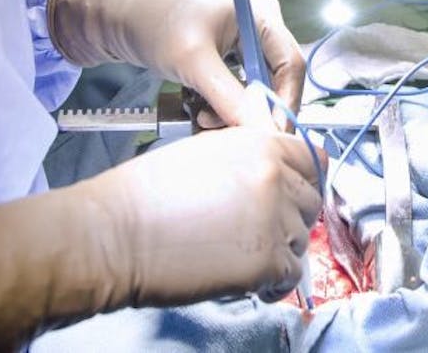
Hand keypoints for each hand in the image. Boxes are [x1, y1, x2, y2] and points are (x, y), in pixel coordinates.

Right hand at [0, 125, 322, 346]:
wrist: (116, 234)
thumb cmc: (147, 193)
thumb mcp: (206, 152)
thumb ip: (248, 153)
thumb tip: (277, 163)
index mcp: (260, 144)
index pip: (312, 159)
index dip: (302, 179)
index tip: (290, 194)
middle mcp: (275, 177)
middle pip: (311, 199)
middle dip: (290, 216)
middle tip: (259, 230)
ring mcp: (274, 219)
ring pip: (301, 238)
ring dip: (279, 249)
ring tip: (242, 254)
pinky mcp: (265, 261)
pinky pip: (290, 275)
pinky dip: (273, 282)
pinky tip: (248, 280)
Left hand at [48, 0, 305, 126]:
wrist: (122, 19)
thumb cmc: (158, 25)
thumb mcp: (194, 61)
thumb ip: (229, 96)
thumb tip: (261, 131)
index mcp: (263, 15)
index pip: (291, 64)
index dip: (284, 102)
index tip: (271, 136)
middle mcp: (261, 29)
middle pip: (275, 80)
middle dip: (253, 110)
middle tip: (231, 134)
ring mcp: (245, 45)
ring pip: (255, 91)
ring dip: (233, 112)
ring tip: (203, 120)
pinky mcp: (228, 60)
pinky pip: (237, 91)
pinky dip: (222, 107)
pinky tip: (200, 112)